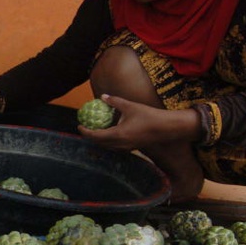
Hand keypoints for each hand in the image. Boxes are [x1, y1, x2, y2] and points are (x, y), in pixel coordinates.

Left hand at [78, 95, 198, 150]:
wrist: (166, 128)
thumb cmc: (148, 116)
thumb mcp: (130, 106)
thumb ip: (115, 102)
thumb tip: (102, 96)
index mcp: (117, 135)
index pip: (95, 136)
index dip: (85, 132)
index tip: (79, 125)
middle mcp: (120, 144)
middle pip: (99, 143)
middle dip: (90, 137)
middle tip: (85, 128)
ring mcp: (127, 148)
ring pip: (107, 146)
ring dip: (99, 140)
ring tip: (95, 131)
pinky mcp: (132, 148)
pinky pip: (116, 147)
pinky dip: (109, 142)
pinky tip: (110, 134)